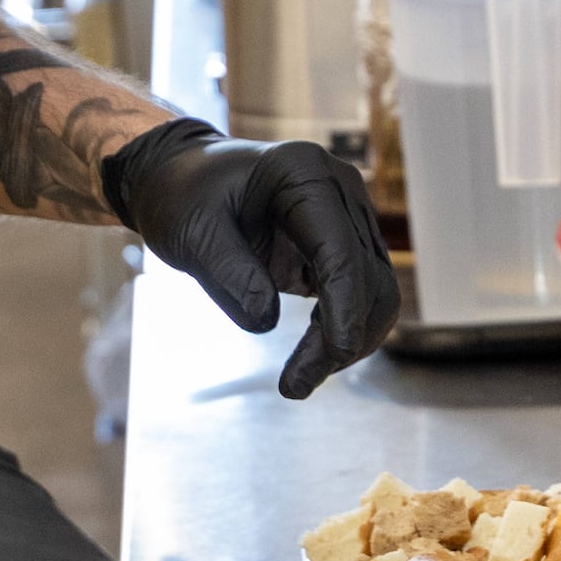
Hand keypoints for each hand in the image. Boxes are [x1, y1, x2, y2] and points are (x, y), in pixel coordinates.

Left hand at [106, 122, 398, 398]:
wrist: (183, 179)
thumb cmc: (183, 197)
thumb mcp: (191, 233)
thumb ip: (228, 273)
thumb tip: (264, 321)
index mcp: (304, 174)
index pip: (341, 251)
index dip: (343, 310)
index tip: (330, 358)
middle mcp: (340, 190)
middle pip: (369, 276)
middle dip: (342, 338)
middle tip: (295, 386)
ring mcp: (348, 216)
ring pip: (376, 290)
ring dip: (349, 341)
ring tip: (300, 381)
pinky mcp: (343, 244)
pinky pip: (361, 294)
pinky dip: (342, 330)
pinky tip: (311, 359)